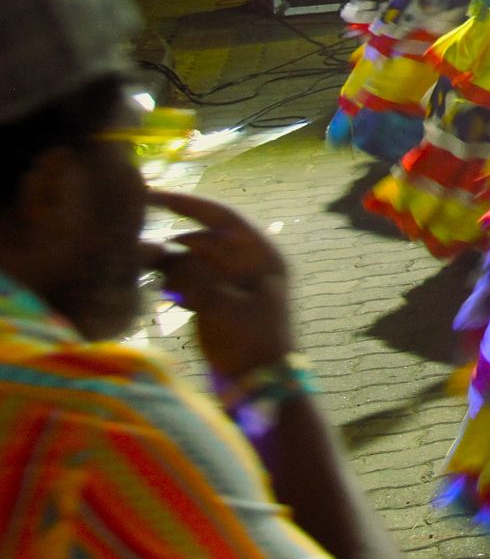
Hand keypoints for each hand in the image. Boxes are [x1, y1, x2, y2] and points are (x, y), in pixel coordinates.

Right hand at [146, 191, 294, 377]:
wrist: (262, 386)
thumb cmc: (254, 344)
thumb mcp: (225, 308)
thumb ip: (195, 278)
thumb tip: (163, 253)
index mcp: (262, 255)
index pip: (223, 217)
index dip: (189, 204)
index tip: (154, 196)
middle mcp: (248, 263)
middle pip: (204, 239)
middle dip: (171, 240)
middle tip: (134, 244)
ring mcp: (233, 283)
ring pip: (194, 261)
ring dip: (168, 263)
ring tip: (139, 266)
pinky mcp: (217, 303)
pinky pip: (190, 283)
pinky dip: (172, 283)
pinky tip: (156, 289)